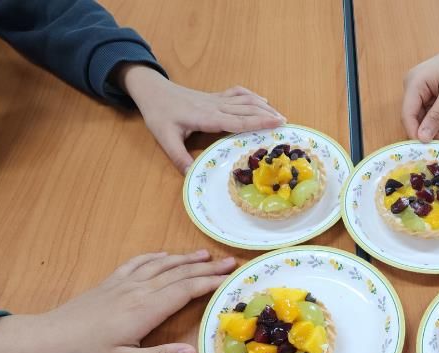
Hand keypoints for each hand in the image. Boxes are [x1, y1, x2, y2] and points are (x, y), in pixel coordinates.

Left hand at [0, 250, 235, 352]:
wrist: (43, 342)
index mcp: (145, 310)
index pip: (186, 290)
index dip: (210, 282)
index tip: (232, 277)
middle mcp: (138, 291)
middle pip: (178, 273)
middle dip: (205, 267)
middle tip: (230, 261)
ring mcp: (122, 284)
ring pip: (160, 265)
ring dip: (184, 258)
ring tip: (205, 254)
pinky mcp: (110, 284)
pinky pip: (138, 263)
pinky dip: (156, 257)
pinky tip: (164, 256)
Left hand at [117, 64, 285, 172]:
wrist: (152, 90)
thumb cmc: (159, 114)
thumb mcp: (165, 139)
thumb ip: (179, 158)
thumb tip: (192, 176)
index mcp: (207, 117)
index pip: (239, 120)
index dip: (260, 121)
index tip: (278, 122)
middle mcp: (215, 106)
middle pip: (247, 109)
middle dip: (268, 114)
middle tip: (286, 124)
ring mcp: (216, 99)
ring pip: (245, 100)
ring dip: (263, 106)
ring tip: (280, 114)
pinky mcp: (214, 97)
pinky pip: (237, 93)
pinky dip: (252, 96)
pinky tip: (261, 100)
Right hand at [402, 41, 438, 142]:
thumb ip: (436, 116)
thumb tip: (422, 138)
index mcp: (414, 84)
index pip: (408, 114)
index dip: (416, 133)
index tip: (429, 147)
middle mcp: (414, 89)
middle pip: (419, 119)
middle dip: (438, 131)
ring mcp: (423, 93)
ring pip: (430, 119)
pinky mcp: (432, 96)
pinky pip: (437, 113)